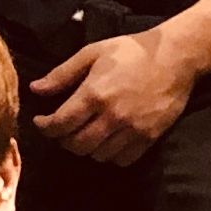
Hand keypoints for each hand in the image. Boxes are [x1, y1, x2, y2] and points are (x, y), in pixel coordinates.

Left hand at [28, 26, 195, 166]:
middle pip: (76, 145)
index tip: (41, 122)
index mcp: (95, 94)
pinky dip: (109, 155)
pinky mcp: (149, 138)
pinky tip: (107, 141)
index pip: (60, 124)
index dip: (45, 127)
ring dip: (86, 148)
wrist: (174, 57)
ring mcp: (132, 130)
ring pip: (97, 156)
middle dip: (63, 139)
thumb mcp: (92, 53)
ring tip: (85, 134)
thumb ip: (62, 74)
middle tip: (62, 129)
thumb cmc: (130, 51)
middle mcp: (112, 116)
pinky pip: (122, 160)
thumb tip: (35, 90)